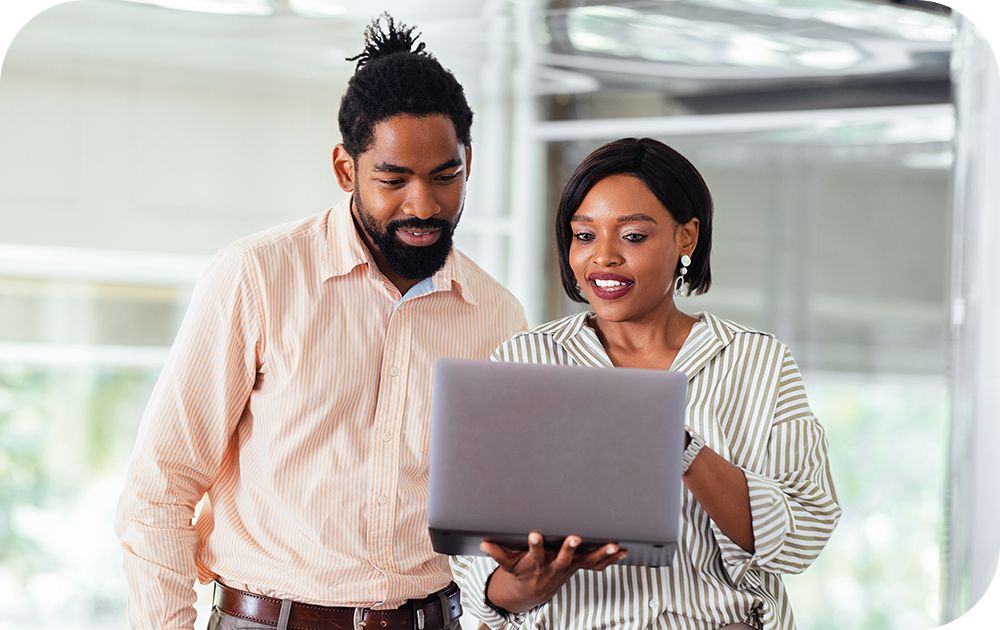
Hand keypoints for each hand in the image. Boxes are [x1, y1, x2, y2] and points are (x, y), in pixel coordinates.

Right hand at [480, 531, 626, 612]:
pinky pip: (598, 565)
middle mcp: (555, 566)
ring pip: (587, 562)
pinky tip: (623, 551)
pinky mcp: (579, 567)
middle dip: (570, 548)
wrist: (533, 590)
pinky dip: (611, 559)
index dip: (534, 545)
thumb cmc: (521, 570)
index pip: (535, 553)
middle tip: (575, 537)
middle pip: (564, 558)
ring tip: (614, 545)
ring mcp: (570, 568)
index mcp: (536, 562)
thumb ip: (497, 552)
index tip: (534, 535)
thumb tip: (482, 543)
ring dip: (601, 554)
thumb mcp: (507, 563)